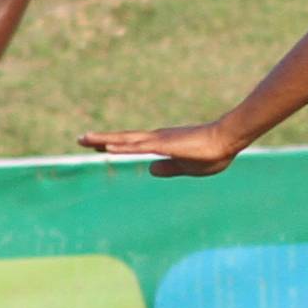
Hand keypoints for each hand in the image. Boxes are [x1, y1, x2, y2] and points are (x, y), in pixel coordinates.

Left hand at [76, 120, 241, 176]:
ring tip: (84, 139)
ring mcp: (160, 140)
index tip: (98, 145)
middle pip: (124, 139)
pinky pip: (140, 146)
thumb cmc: (214, 152)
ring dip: (105, 140)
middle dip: (101, 139)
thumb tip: (150, 170)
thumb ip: (168, 168)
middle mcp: (157, 139)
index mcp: (163, 144)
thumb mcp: (188, 167)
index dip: (115, 144)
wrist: (228, 140)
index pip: (133, 144)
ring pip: (127, 140)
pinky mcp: (166, 144)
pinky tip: (109, 147)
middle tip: (80, 138)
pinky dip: (123, 147)